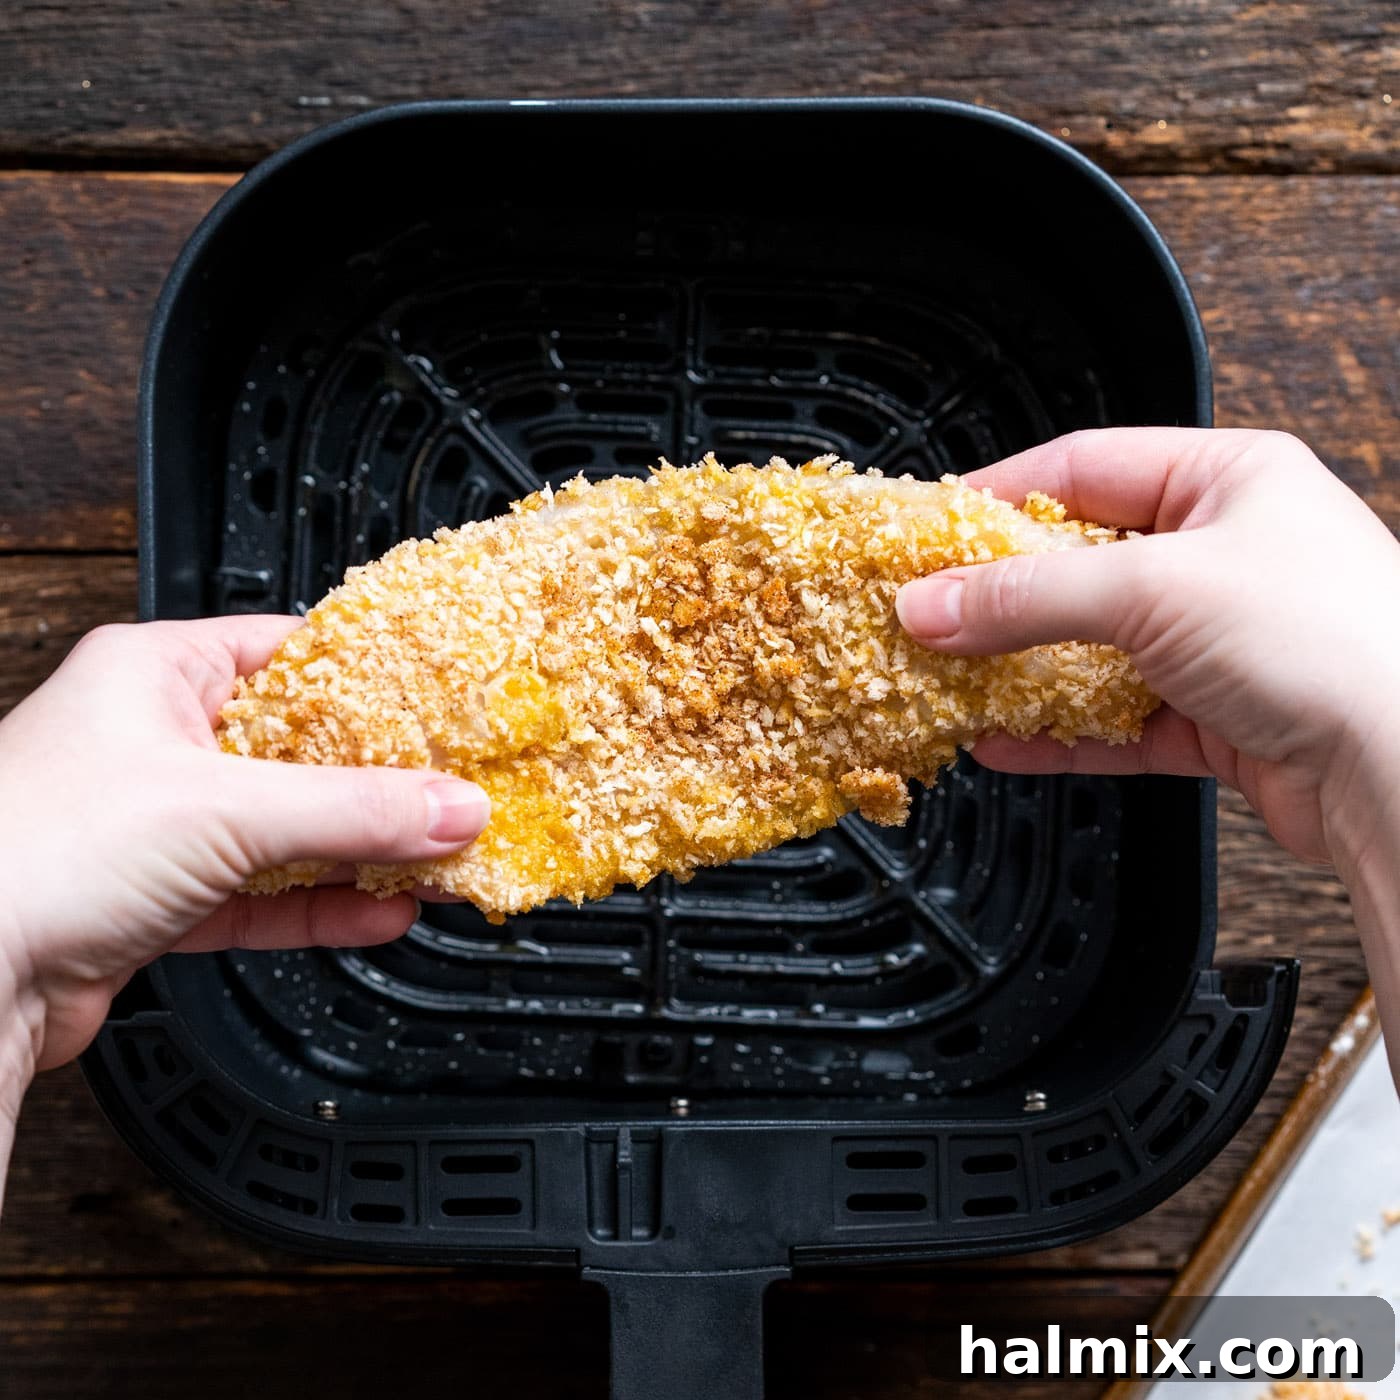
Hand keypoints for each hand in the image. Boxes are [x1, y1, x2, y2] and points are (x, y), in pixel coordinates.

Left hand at [0, 617, 488, 1074]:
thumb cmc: (27, 854)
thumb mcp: (223, 809)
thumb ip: (354, 810)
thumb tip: (454, 807)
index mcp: (155, 673)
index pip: (295, 654)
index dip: (377, 679)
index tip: (447, 702)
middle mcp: (156, 741)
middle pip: (304, 750)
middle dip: (386, 781)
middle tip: (461, 791)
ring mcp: (157, 823)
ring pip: (288, 828)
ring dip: (364, 851)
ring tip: (443, 859)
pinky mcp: (157, 899)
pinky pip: (263, 893)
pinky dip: (322, 905)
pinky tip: (382, 912)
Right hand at [896, 428, 1399, 863]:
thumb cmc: (1336, 643)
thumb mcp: (1154, 590)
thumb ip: (1028, 596)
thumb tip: (932, 603)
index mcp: (1227, 478)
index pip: (1081, 467)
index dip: (995, 497)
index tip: (928, 530)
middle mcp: (1225, 552)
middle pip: (1079, 562)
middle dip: (999, 594)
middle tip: (927, 611)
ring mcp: (1222, 637)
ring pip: (1092, 646)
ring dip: (1021, 668)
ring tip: (950, 678)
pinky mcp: (1218, 714)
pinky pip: (1114, 717)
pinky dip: (1058, 731)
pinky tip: (1006, 739)